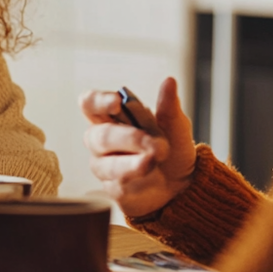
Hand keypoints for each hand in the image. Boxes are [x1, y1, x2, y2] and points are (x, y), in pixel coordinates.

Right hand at [79, 77, 196, 218]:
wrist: (183, 186)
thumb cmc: (172, 150)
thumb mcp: (176, 127)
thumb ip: (169, 107)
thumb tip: (170, 81)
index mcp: (109, 117)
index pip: (89, 104)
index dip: (98, 101)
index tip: (117, 102)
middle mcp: (100, 141)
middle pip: (99, 135)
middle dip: (128, 138)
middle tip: (157, 143)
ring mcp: (103, 166)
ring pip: (106, 164)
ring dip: (133, 163)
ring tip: (154, 161)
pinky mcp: (112, 190)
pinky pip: (119, 185)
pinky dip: (140, 181)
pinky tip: (154, 179)